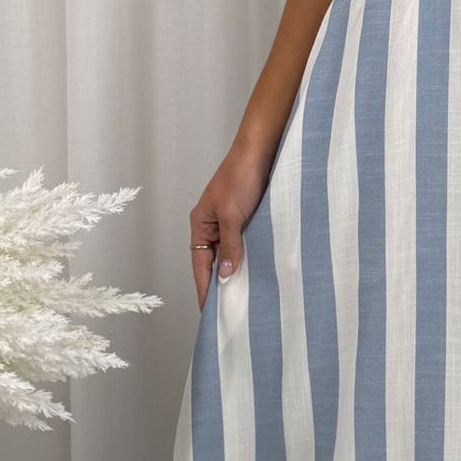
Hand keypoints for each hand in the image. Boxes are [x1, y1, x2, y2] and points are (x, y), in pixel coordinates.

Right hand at [189, 137, 276, 309]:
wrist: (261, 149)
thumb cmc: (241, 177)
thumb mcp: (233, 215)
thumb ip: (230, 246)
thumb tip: (225, 275)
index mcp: (200, 224)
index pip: (200, 264)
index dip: (205, 287)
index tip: (209, 310)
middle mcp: (213, 225)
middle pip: (214, 261)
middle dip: (221, 283)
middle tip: (230, 309)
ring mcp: (231, 221)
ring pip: (231, 253)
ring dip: (238, 270)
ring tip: (246, 296)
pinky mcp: (249, 217)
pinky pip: (246, 243)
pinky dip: (251, 256)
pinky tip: (260, 270)